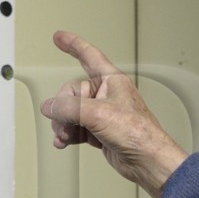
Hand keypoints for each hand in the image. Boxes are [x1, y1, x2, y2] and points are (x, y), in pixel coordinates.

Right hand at [39, 31, 187, 197]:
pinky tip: (63, 142)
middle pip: (72, 92)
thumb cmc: (138, 133)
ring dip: (63, 124)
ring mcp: (102, 113)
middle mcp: (107, 94)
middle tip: (64, 122)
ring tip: (64, 135)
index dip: (73, 45)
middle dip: (63, 109)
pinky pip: (75, 127)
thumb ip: (70, 108)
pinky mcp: (99, 131)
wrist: (147, 160)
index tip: (59, 37)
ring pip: (71, 112)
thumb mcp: (98, 114)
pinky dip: (67, 134)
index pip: (89, 56)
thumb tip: (50, 106)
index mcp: (112, 80)